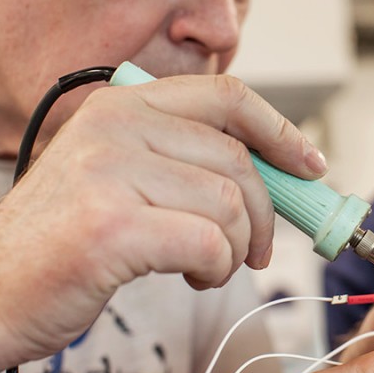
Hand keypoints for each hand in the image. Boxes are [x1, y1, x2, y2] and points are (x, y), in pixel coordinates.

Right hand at [0, 75, 325, 369]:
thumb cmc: (64, 239)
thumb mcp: (123, 177)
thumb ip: (188, 162)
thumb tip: (278, 175)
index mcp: (123, 106)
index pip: (227, 95)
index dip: (279, 129)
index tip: (309, 163)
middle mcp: (116, 126)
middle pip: (238, 159)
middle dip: (264, 212)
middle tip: (255, 247)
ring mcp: (110, 171)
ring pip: (229, 204)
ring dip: (233, 248)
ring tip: (209, 266)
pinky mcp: (111, 224)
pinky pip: (208, 242)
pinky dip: (216, 268)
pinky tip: (194, 276)